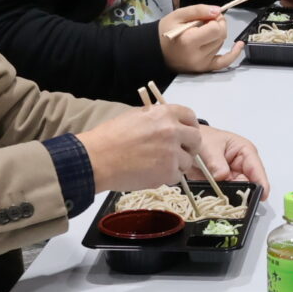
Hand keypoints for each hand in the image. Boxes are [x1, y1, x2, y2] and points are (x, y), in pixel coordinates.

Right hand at [78, 103, 202, 192]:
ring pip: (188, 161)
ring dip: (177, 164)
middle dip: (189, 147)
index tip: (186, 133)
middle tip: (177, 153)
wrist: (96, 159)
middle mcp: (172, 131)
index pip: (190, 116)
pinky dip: (167, 177)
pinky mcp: (168, 171)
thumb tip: (169, 123)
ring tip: (157, 165)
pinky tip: (152, 173)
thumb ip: (157, 119)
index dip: (190, 126)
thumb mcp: (135, 116)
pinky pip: (177, 176)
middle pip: (196, 139)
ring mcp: (172, 152)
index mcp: (164, 114)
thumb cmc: (110, 137)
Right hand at [159, 5, 243, 73]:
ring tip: (203, 32)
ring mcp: (201, 63)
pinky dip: (234, 54)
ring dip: (217, 35)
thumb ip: (198, 10)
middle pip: (221, 36)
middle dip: (218, 25)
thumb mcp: (178, 15)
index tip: (209, 16)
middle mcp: (197, 55)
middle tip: (208, 21)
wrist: (156, 50)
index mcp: (189, 41)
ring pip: (221, 44)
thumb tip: (218, 11)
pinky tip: (240, 44)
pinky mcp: (204, 68)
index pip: (215, 29)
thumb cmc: (165, 31)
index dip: (216, 19)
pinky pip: (224, 62)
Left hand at [195, 126, 270, 194]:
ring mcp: (233, 178)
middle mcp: (243, 167)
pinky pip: (225, 196)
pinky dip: (219, 199)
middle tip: (231, 199)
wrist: (189, 143)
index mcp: (245, 152)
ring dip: (229, 197)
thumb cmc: (204, 138)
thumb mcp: (208, 147)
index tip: (262, 196)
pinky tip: (213, 198)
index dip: (261, 184)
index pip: (256, 170)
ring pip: (237, 193)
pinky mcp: (224, 186)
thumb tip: (222, 176)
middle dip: (241, 194)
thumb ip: (215, 162)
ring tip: (218, 198)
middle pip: (249, 185)